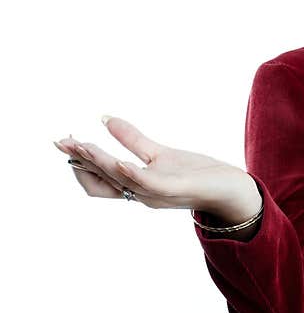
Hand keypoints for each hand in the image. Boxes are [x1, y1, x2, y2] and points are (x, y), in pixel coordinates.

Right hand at [53, 116, 259, 219]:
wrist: (232, 189)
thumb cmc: (197, 173)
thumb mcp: (160, 153)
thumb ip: (133, 140)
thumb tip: (105, 119)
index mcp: (136, 187)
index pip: (97, 181)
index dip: (80, 164)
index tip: (65, 143)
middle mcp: (141, 194)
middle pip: (101, 182)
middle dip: (81, 161)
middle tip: (62, 142)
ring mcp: (157, 193)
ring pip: (119, 180)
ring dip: (99, 163)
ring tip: (82, 145)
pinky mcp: (175, 188)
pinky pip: (148, 183)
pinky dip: (132, 174)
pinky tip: (120, 162)